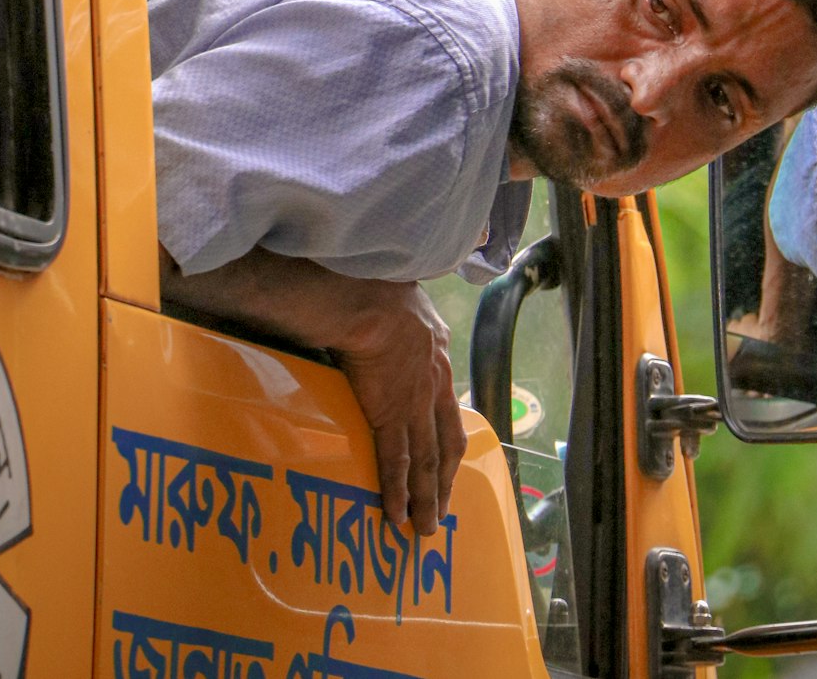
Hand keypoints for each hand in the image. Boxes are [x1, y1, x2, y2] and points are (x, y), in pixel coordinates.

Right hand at [159, 248, 467, 535]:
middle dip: (444, 479)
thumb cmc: (373, 288)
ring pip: (426, 460)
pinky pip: (397, 462)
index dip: (448, 437)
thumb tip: (382, 323)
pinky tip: (397, 516)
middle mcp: (434, 382)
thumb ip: (400, 322)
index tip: (448, 461)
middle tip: (442, 510)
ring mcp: (415, 402)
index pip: (448, 406)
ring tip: (425, 529)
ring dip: (427, 498)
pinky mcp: (390, 414)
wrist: (368, 299)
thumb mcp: (401, 301)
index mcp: (437, 353)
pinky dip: (398, 492)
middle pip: (446, 441)